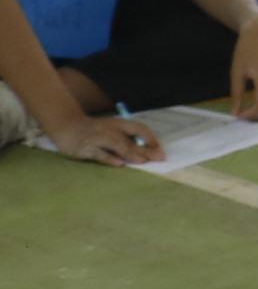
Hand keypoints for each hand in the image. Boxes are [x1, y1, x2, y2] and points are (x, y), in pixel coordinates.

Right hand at [45, 106, 161, 164]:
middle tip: (159, 157)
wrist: (66, 125)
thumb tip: (146, 153)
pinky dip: (109, 158)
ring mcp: (97, 139)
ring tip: (142, 161)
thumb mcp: (112, 130)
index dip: (150, 138)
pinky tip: (119, 163)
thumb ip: (127, 140)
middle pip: (129, 140)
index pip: (138, 128)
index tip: (160, 149)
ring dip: (130, 153)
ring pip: (115, 146)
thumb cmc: (94, 130)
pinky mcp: (85, 149)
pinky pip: (99, 154)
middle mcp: (109, 130)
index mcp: (118, 124)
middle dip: (145, 149)